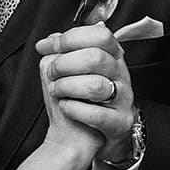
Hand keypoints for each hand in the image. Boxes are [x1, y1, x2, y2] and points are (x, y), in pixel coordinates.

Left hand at [35, 24, 132, 160]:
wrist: (83, 134)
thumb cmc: (78, 98)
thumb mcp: (70, 69)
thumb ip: (62, 51)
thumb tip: (47, 41)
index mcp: (111, 55)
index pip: (100, 35)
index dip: (71, 38)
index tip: (49, 46)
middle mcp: (120, 74)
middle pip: (96, 58)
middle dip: (64, 64)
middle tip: (52, 73)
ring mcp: (122, 98)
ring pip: (95, 85)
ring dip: (66, 87)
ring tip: (56, 91)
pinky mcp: (119, 121)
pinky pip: (95, 114)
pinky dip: (73, 109)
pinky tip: (66, 107)